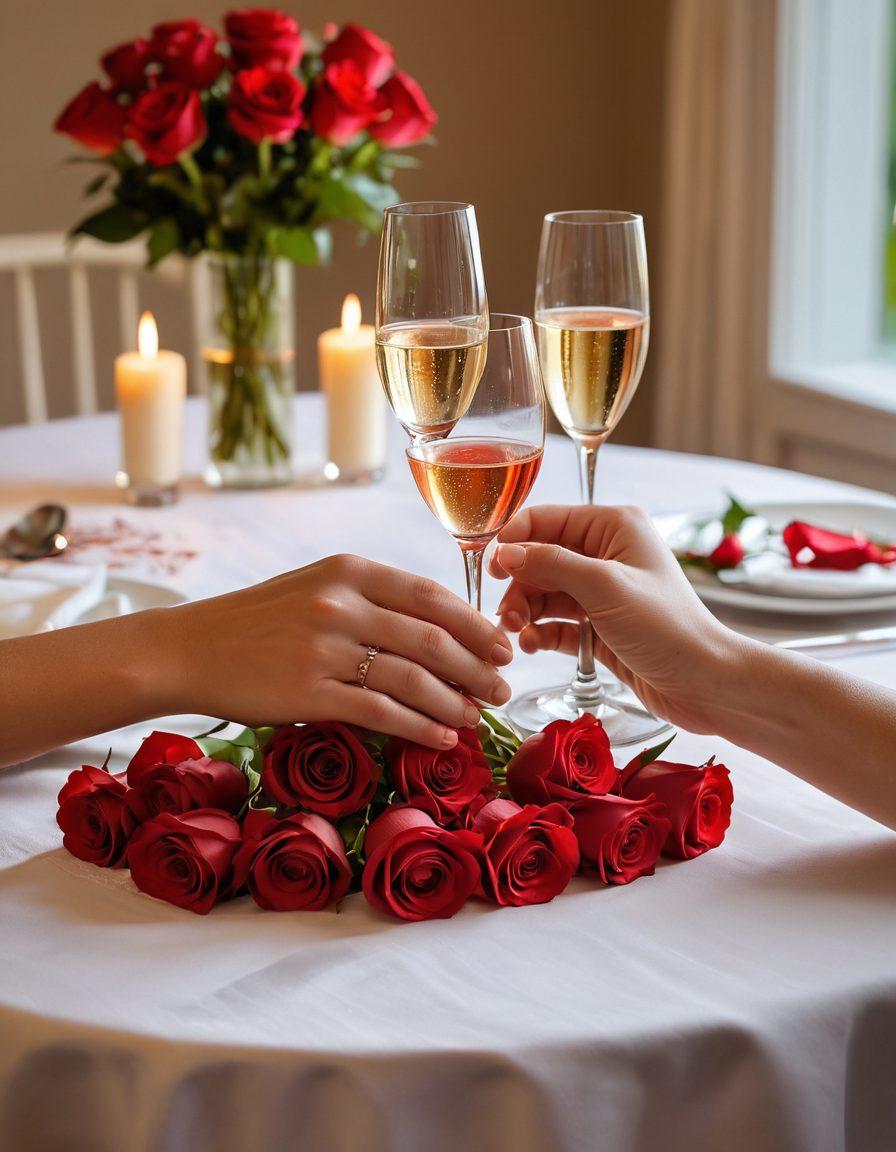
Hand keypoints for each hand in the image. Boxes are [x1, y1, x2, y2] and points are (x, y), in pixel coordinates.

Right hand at [150, 554, 512, 748]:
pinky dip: (420, 727)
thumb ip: (373, 598)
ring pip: (411, 678)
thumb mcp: (316, 587)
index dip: (475, 624)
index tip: (502, 646)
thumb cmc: (260, 620)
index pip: (430, 595)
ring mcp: (323, 648)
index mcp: (348, 570)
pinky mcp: (309, 693)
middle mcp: (340, 603)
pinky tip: (442, 738)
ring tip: (477, 717)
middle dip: (476, 667)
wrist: (192, 649)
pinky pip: (380, 712)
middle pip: (431, 638)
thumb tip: (441, 628)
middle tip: (502, 688)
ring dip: (454, 702)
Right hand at [488, 505, 742, 732]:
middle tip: (503, 615)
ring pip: (543, 592)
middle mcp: (606, 552)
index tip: (490, 569)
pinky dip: (538, 631)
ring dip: (523, 611)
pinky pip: (555, 621)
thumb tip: (504, 551)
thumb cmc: (666, 626)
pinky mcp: (598, 626)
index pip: (546, 520)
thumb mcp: (604, 587)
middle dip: (517, 585)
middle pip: (539, 558)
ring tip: (514, 633)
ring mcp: (601, 591)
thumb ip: (550, 563)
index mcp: (613, 526)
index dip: (513, 541)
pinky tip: (531, 645)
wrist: (703, 683)